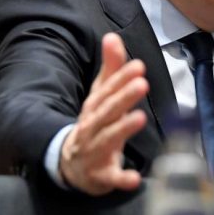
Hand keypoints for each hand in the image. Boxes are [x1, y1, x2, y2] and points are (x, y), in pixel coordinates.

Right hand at [60, 32, 148, 194]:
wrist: (71, 164)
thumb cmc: (95, 123)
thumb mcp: (101, 95)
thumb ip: (111, 68)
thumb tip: (112, 36)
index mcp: (95, 107)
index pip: (108, 90)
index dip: (122, 77)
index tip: (138, 66)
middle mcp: (93, 127)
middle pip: (108, 111)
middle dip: (123, 97)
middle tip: (141, 83)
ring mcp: (95, 150)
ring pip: (108, 139)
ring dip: (123, 128)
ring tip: (140, 117)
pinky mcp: (102, 174)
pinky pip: (111, 176)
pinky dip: (121, 177)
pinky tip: (134, 177)